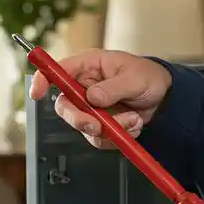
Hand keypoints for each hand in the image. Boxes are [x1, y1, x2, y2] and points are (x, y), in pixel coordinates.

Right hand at [29, 49, 171, 150]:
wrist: (165, 98)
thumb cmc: (149, 77)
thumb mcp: (135, 77)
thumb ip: (113, 87)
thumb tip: (92, 98)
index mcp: (89, 66)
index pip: (57, 71)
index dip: (42, 80)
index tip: (37, 93)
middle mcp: (85, 87)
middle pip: (64, 106)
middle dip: (80, 119)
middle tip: (97, 126)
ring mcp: (91, 108)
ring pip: (83, 126)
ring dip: (110, 128)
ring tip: (134, 119)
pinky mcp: (100, 124)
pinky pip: (99, 138)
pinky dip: (118, 136)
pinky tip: (134, 124)